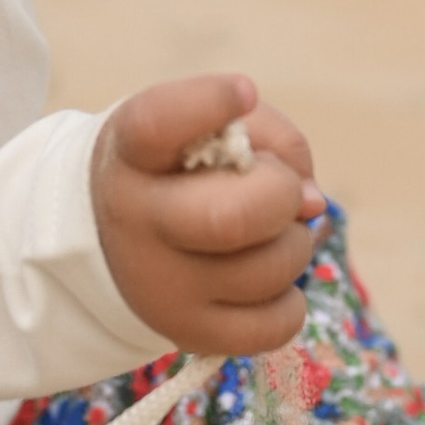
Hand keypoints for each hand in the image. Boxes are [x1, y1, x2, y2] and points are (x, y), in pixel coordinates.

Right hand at [91, 73, 322, 359]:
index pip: (159, 124)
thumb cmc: (177, 168)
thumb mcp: (203, 125)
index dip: (207, 104)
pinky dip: (289, 299)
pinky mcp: (190, 333)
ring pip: (269, 270)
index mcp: (133, 150)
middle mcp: (137, 219)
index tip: (241, 91)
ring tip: (270, 232)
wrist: (110, 239)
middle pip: (233, 217)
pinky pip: (277, 324)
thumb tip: (313, 200)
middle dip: (282, 196)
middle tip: (281, 190)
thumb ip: (265, 135)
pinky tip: (265, 277)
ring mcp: (161, 286)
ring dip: (294, 243)